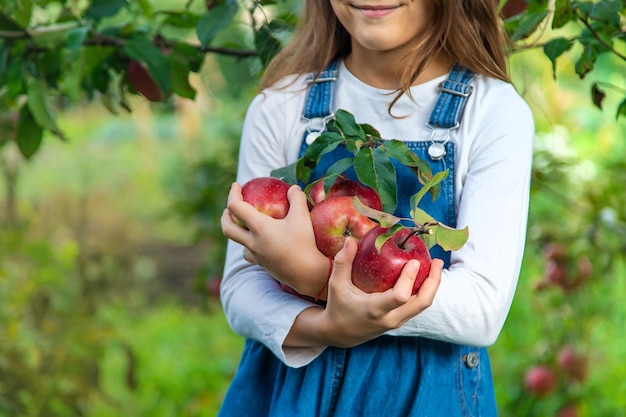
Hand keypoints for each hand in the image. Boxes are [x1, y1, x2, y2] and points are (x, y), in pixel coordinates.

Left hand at [221, 182, 329, 296]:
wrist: (309, 274)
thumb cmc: (305, 244)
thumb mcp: (302, 217)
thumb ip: (297, 199)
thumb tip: (293, 188)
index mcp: (259, 227)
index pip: (235, 207)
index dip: (233, 194)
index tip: (236, 186)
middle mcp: (253, 242)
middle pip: (227, 229)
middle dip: (225, 216)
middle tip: (230, 208)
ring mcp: (257, 256)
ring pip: (239, 244)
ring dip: (237, 233)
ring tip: (245, 226)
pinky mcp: (264, 265)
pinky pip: (251, 255)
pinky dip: (250, 247)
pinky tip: (260, 243)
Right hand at [285, 237, 442, 348]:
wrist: (340, 334)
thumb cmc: (338, 307)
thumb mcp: (337, 285)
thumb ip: (342, 262)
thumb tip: (350, 239)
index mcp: (375, 310)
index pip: (400, 296)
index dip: (409, 279)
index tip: (414, 261)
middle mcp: (390, 318)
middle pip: (421, 303)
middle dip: (434, 282)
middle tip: (437, 262)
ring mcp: (397, 321)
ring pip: (423, 305)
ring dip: (433, 286)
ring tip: (436, 266)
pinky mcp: (399, 321)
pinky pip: (417, 306)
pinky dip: (424, 291)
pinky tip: (425, 276)